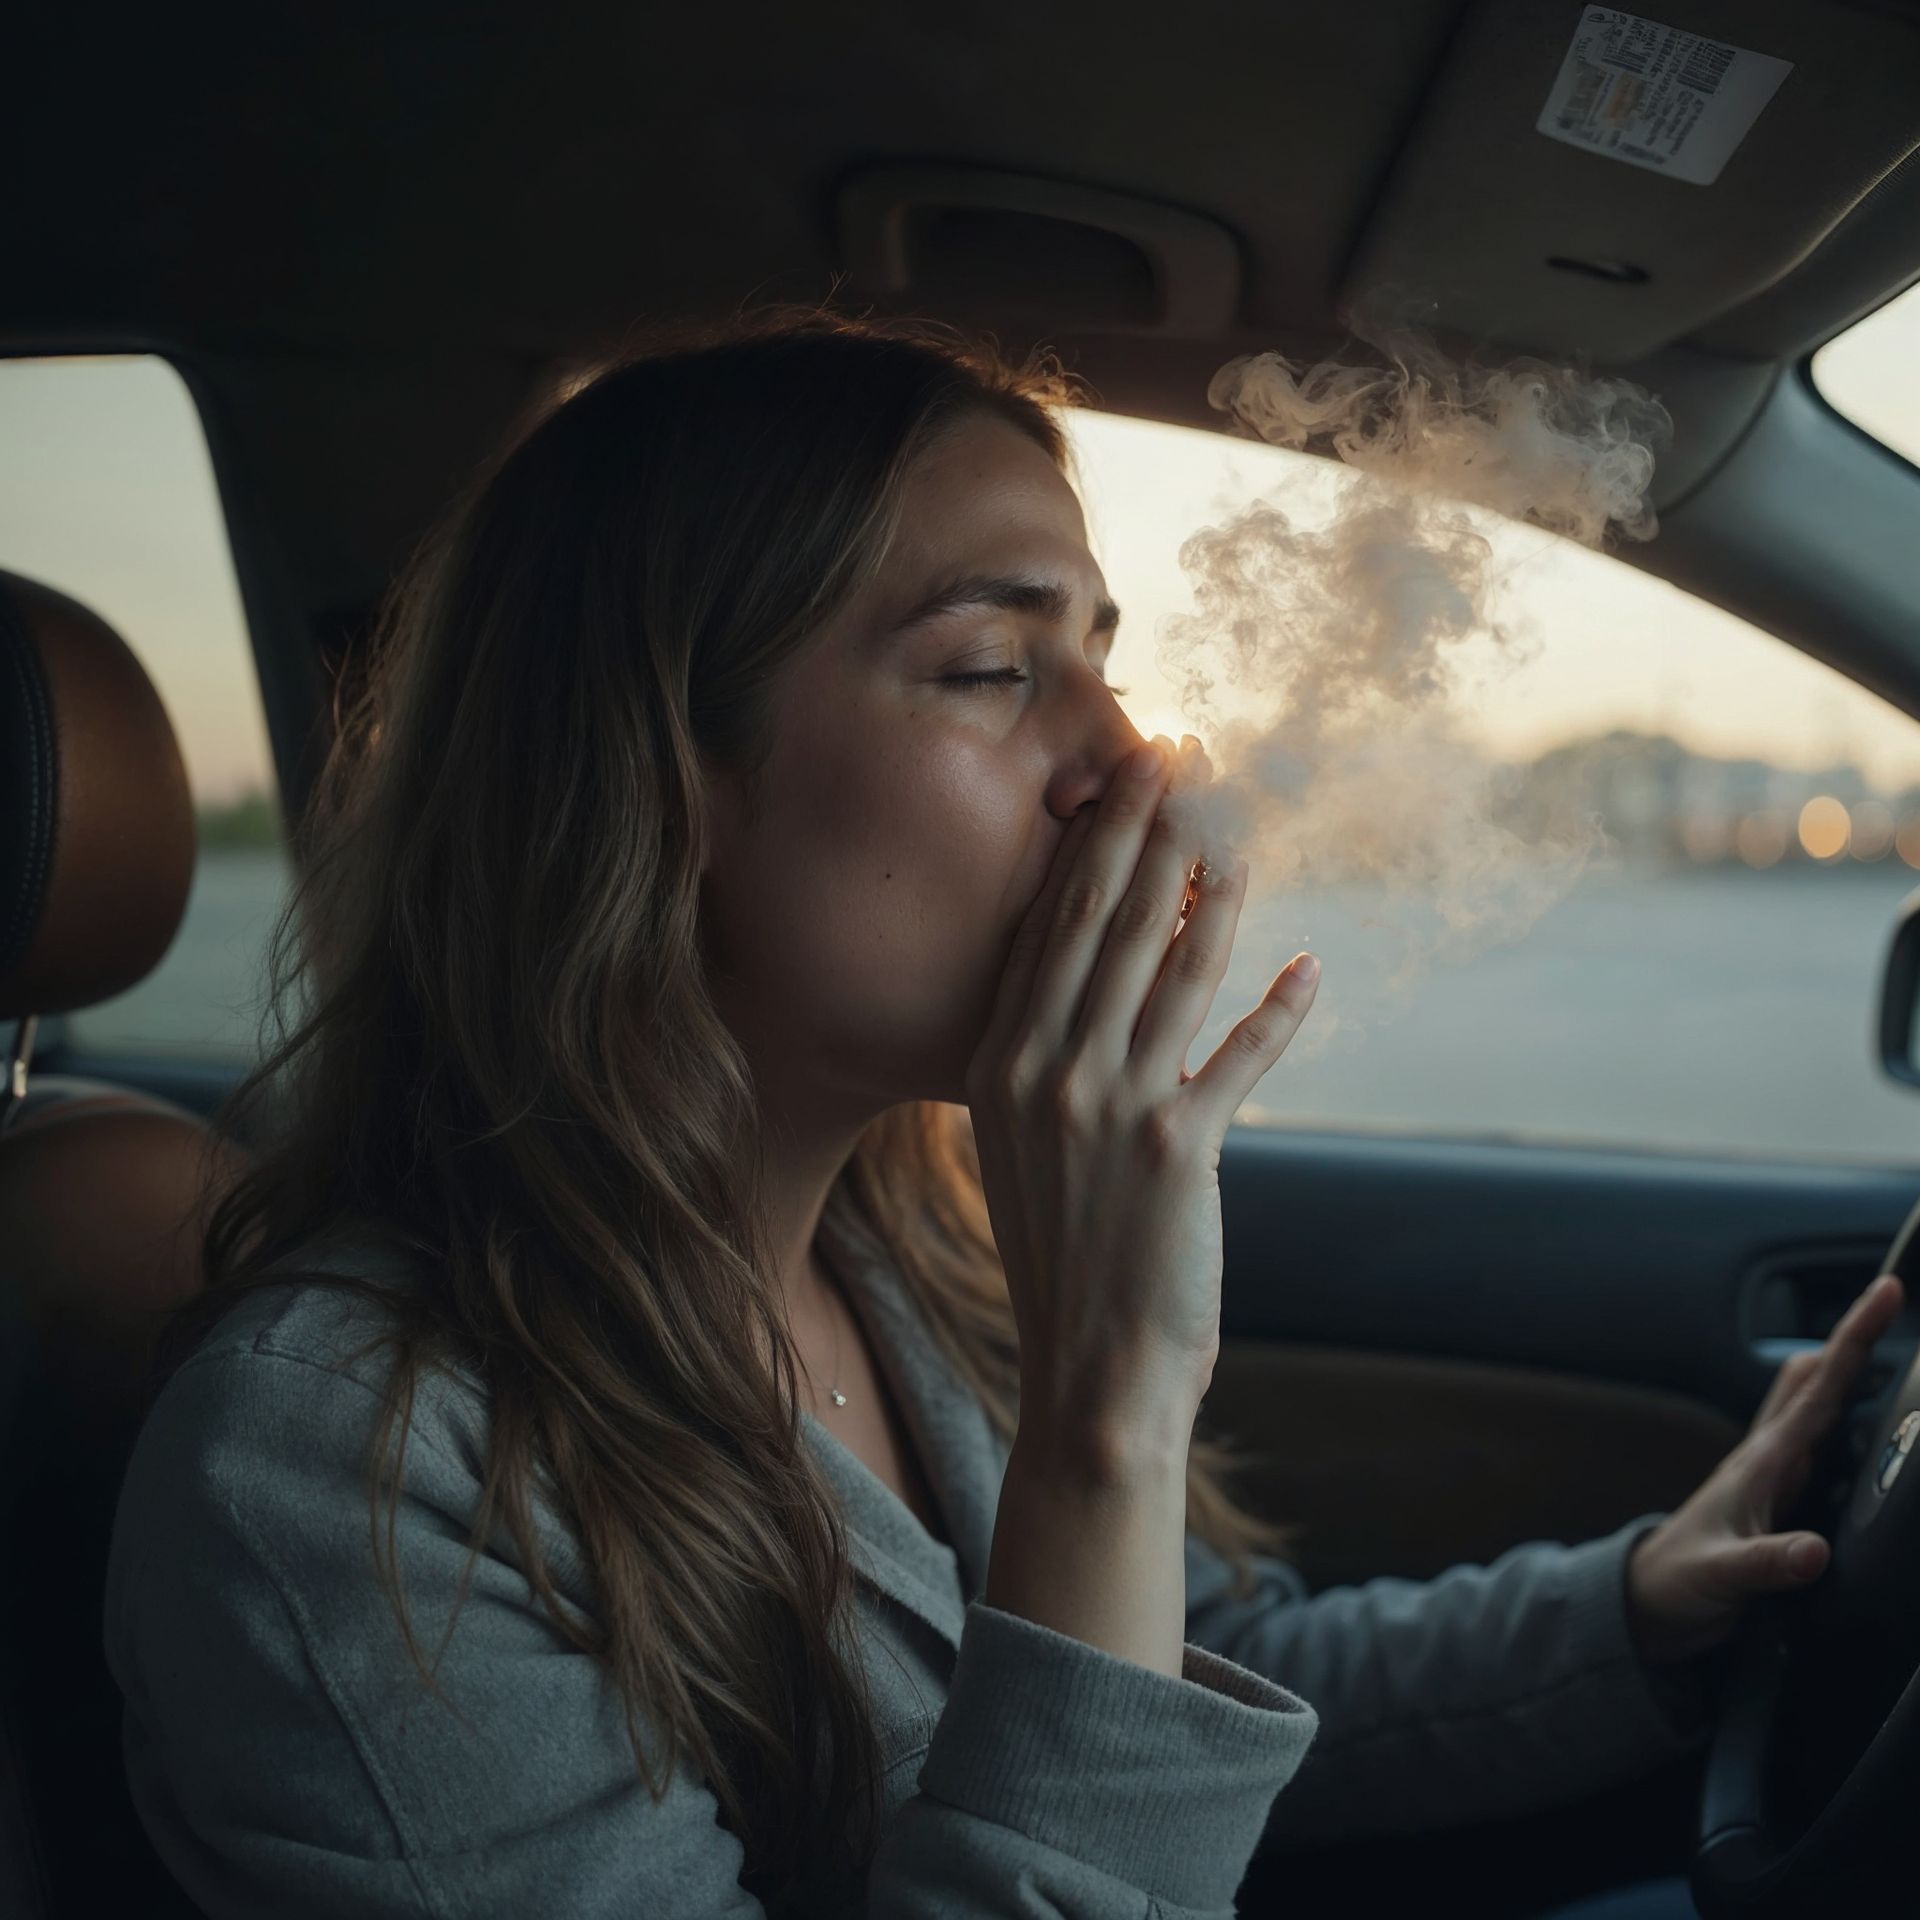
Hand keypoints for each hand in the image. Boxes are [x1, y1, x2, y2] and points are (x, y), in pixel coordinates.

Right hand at [965, 734, 1319, 1471]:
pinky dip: (1278, 1012)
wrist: (1088, 1377)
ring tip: (1240, 820)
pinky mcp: (1176, 1151)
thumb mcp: (1026, 1146)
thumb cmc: (1064, 1258)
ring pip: (1172, 965)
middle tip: (1183, 751)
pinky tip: (1308, 969)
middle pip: (1108, 922)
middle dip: (1151, 827)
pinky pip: (1237, 1057)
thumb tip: (1097, 985)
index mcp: (1002, 1061)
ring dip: (1213, 884)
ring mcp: (1106, 1108)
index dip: (1097, 842)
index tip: (1126, 775)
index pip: (1053, 926)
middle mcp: (1044, 1070)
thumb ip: (1048, 1061)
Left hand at [1625, 1272, 1905, 1666]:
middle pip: (1816, 1379)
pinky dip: (1839, 1412)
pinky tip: (1858, 1413)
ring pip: (1812, 1400)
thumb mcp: (1723, 1577)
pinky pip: (1816, 1438)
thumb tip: (1815, 1551)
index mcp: (1763, 1462)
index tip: (1886, 1292)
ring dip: (1845, 1367)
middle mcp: (1769, 1455)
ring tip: (1883, 1337)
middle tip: (1892, 1295)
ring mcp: (1772, 1471)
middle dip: (1854, 1336)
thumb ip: (1767, 1564)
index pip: (1818, 1388)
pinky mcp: (1777, 1492)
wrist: (1652, 1598)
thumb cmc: (1682, 1582)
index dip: (1854, 1338)